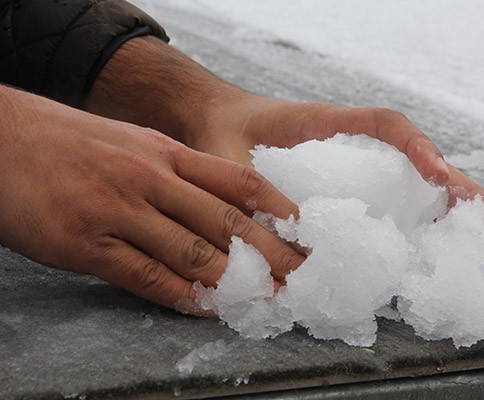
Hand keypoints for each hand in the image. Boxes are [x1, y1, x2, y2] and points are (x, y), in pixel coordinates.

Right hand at [0, 86, 301, 311]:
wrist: (0, 138)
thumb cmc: (70, 143)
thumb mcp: (132, 143)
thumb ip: (176, 172)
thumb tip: (219, 205)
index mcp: (166, 152)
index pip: (241, 181)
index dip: (280, 210)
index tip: (305, 235)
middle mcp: (150, 178)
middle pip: (228, 221)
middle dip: (273, 254)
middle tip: (304, 278)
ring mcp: (118, 210)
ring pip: (193, 252)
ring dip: (237, 281)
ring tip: (269, 300)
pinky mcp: (85, 243)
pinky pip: (145, 275)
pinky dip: (182, 296)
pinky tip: (210, 308)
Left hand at [188, 96, 483, 218]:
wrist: (210, 122)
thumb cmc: (223, 135)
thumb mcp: (232, 163)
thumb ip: (249, 198)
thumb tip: (284, 252)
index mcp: (328, 126)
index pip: (387, 126)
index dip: (418, 149)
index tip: (439, 176)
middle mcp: (350, 146)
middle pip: (418, 161)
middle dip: (460, 190)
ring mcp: (353, 167)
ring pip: (412, 183)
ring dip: (452, 207)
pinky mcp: (347, 187)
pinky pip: (391, 200)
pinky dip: (421, 218)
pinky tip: (439, 245)